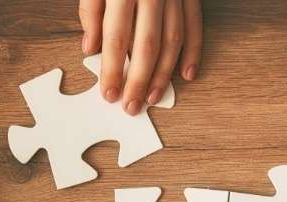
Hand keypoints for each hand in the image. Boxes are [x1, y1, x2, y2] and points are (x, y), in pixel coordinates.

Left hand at [79, 0, 202, 114]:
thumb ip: (91, 10)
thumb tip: (91, 47)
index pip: (116, 37)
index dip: (112, 69)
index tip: (109, 93)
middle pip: (147, 46)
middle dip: (139, 81)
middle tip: (131, 106)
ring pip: (173, 40)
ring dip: (164, 74)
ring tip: (153, 97)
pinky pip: (195, 25)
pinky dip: (193, 52)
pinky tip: (186, 74)